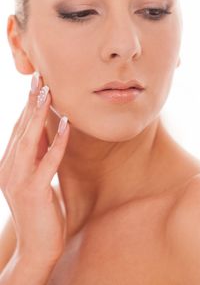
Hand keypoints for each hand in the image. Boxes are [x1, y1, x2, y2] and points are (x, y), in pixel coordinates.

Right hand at [0, 73, 69, 263]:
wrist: (36, 248)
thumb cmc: (41, 210)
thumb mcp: (36, 177)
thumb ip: (38, 154)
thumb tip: (47, 129)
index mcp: (9, 164)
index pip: (18, 128)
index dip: (28, 105)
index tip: (37, 83)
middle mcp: (9, 168)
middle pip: (21, 128)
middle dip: (31, 102)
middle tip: (40, 77)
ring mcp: (18, 180)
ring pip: (29, 140)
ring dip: (39, 115)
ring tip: (48, 92)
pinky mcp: (34, 191)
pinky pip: (48, 161)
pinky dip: (57, 142)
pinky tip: (65, 124)